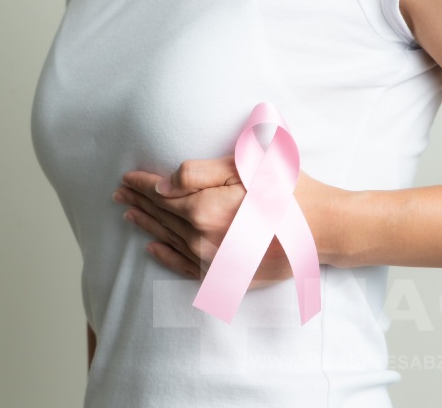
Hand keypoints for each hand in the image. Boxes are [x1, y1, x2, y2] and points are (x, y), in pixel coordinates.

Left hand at [113, 156, 344, 287]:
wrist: (322, 229)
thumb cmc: (286, 190)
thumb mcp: (244, 167)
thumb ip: (198, 173)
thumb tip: (162, 185)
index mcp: (203, 208)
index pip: (161, 193)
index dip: (142, 184)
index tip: (126, 177)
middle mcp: (201, 238)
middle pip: (162, 215)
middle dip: (139, 201)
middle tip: (119, 192)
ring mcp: (211, 260)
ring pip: (168, 238)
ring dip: (147, 224)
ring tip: (128, 214)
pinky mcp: (224, 275)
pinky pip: (184, 266)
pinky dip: (165, 256)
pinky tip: (151, 248)